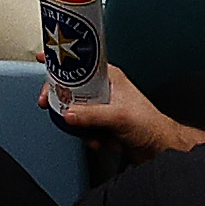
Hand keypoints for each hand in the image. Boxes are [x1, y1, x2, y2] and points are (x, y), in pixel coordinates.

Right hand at [48, 70, 204, 156]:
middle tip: (49, 102)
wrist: (160, 148)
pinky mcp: (103, 125)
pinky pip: (84, 127)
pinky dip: (88, 136)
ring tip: (87, 131)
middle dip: (63, 99)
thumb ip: (91, 115)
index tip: (44, 57)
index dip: (62, 60)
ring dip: (79, 124)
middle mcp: (105, 90)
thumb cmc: (150, 124)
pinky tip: (99, 140)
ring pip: (77, 110)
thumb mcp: (117, 115)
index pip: (81, 62)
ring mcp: (103, 108)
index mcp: (109, 77)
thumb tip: (68, 114)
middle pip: (73, 88)